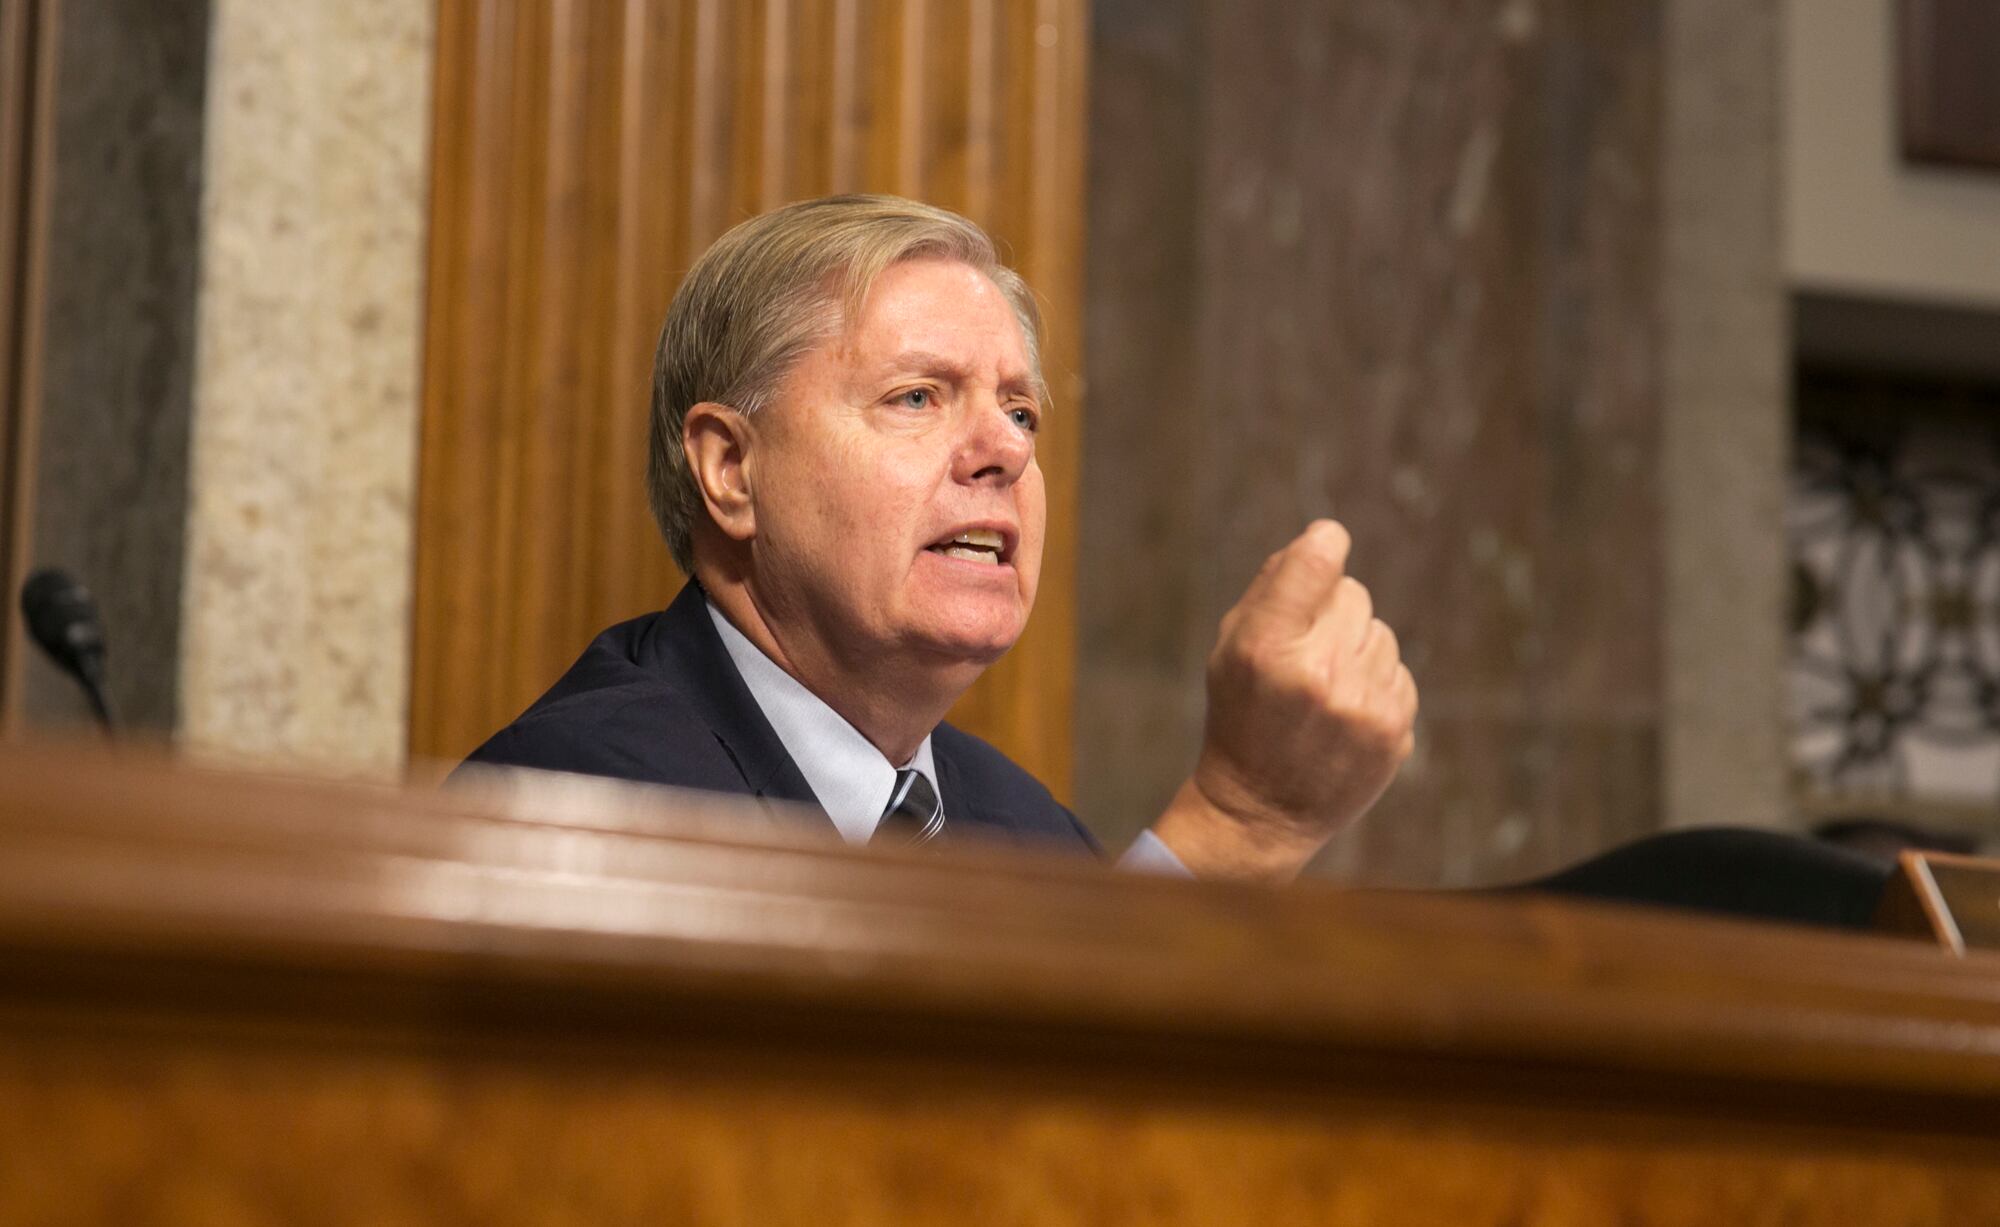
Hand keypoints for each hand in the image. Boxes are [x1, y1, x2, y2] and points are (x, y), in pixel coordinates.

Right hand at [1151, 520, 1417, 881]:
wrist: (1262, 810)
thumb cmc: (1241, 716)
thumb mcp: (1229, 649)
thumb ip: (1271, 589)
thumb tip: (1323, 539)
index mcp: (1267, 646)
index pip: (1316, 560)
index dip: (1323, 544)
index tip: (1326, 543)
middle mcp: (1318, 672)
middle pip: (1353, 593)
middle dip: (1330, 612)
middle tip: (1303, 653)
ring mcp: (1361, 704)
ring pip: (1379, 632)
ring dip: (1355, 650)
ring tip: (1322, 691)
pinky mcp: (1394, 729)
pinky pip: (1398, 671)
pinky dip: (1374, 685)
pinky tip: (1343, 716)